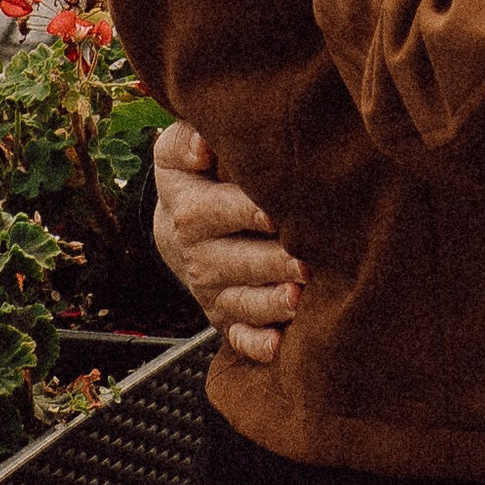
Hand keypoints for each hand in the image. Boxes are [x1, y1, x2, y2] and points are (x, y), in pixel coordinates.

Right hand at [151, 120, 306, 363]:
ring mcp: (211, 290)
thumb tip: (204, 144)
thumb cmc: (197, 176)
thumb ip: (186, 138)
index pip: (212, 211)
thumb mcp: (178, 151)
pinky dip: (257, 345)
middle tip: (306, 262)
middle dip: (271, 263)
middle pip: (233, 261)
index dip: (244, 211)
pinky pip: (239, 337)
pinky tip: (279, 346)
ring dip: (269, 304)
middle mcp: (197, 255)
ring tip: (299, 299)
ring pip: (241, 302)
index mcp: (187, 208)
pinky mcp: (225, 318)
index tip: (276, 212)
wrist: (179, 226)